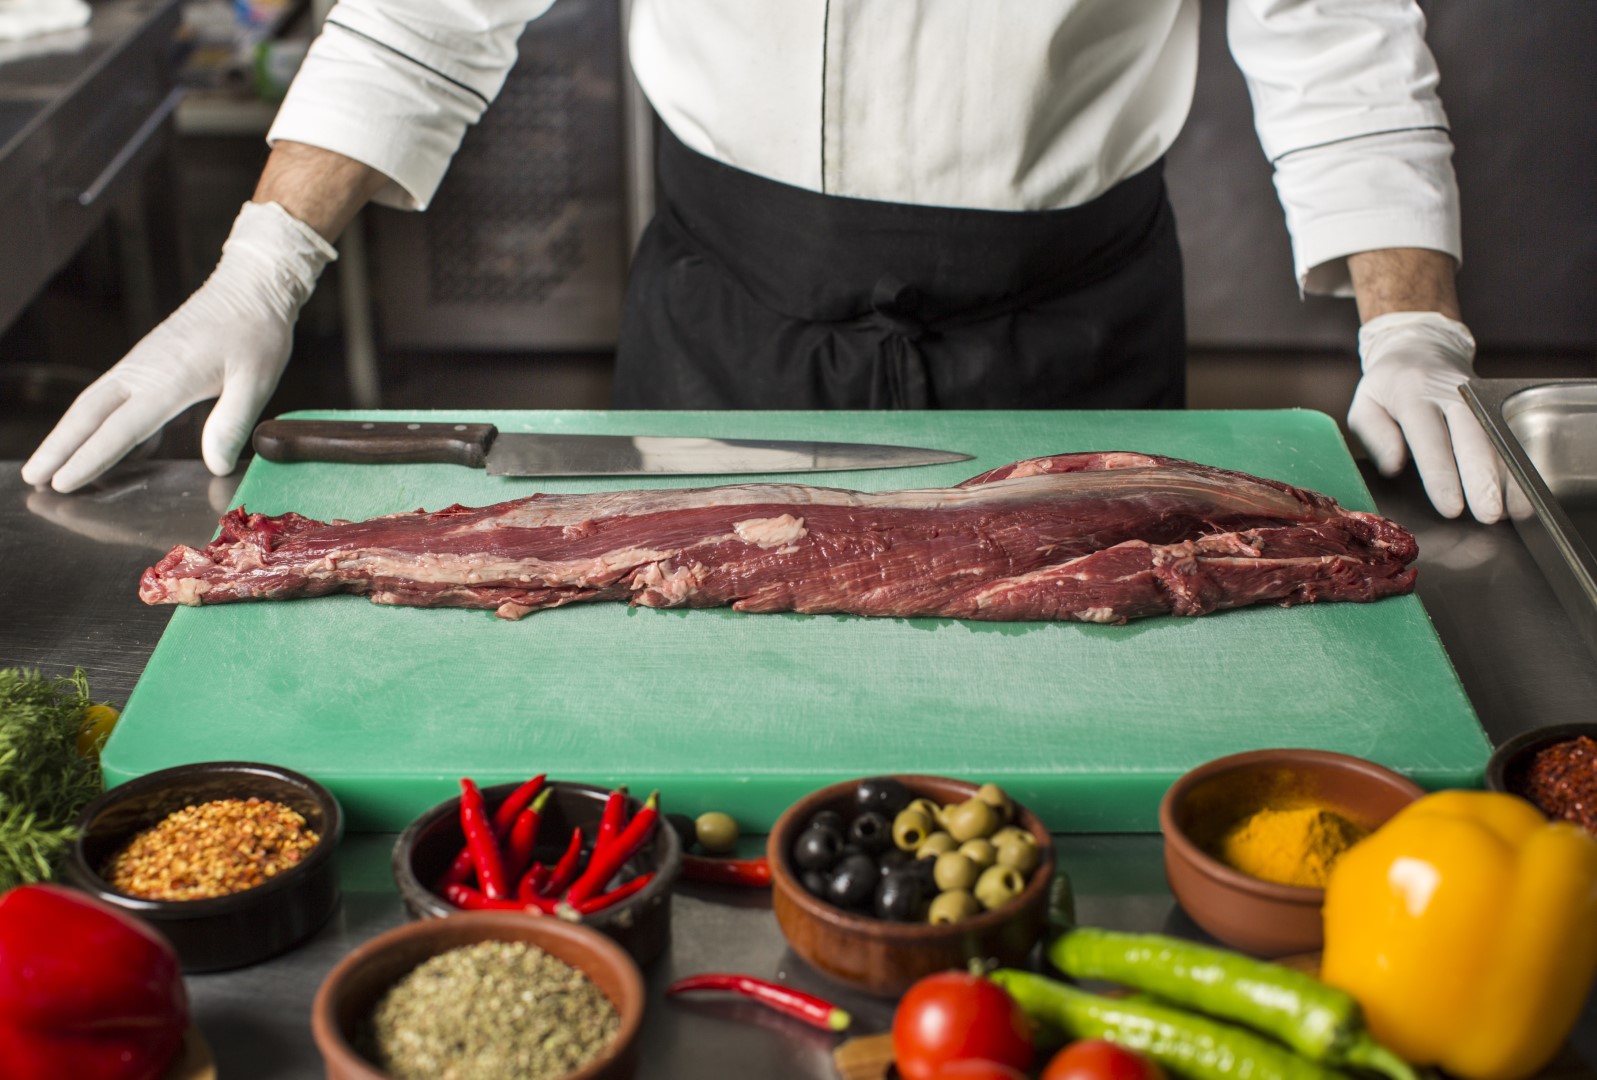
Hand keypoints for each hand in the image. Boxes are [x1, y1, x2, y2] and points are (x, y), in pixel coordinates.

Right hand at [21, 201, 335, 492]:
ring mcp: (141, 364)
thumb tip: (215, 465)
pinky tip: (106, 446)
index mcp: (167, 379)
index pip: (119, 428)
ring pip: (93, 403)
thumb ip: (232, 422)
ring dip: (68, 434)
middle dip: (57, 447)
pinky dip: (98, 422)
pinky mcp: (148, 361)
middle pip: (87, 414)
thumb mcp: (256, 379)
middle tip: (32, 479)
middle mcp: (143, 370)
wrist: (251, 285)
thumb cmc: (256, 331)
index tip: (62, 483)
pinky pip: (113, 396)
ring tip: (49, 466)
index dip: (89, 458)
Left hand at [1347, 311, 1504, 522]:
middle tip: (1488, 513)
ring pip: (1497, 436)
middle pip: (1472, 436)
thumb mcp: (1365, 404)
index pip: (1429, 438)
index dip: (1441, 475)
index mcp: (1412, 393)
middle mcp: (1450, 392)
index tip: (1451, 506)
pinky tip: (1521, 491)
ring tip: (1511, 509)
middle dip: (1483, 478)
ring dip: (1507, 474)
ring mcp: (1478, 396)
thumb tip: (1393, 466)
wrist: (1421, 345)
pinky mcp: (1494, 401)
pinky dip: (1516, 464)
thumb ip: (1376, 435)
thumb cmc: (1387, 385)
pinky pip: (1508, 433)